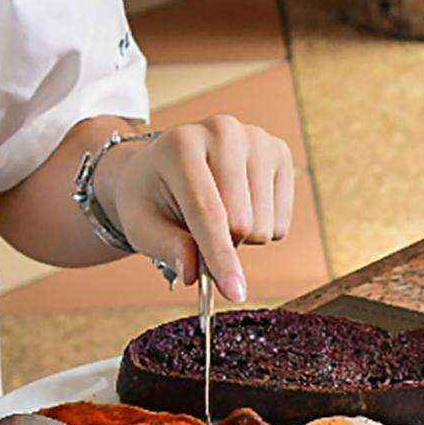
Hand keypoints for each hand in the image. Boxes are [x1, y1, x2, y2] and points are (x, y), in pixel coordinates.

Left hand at [95, 114, 296, 301]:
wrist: (165, 165)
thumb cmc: (151, 197)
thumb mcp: (142, 225)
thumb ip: (166, 247)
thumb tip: (194, 273)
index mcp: (181, 144)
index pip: (207, 211)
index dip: (220, 256)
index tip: (235, 293)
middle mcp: (224, 131)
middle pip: (242, 223)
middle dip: (220, 245)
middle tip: (195, 231)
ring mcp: (257, 138)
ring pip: (265, 227)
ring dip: (240, 238)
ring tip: (218, 214)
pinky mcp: (280, 151)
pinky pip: (281, 223)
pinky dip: (260, 228)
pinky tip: (240, 205)